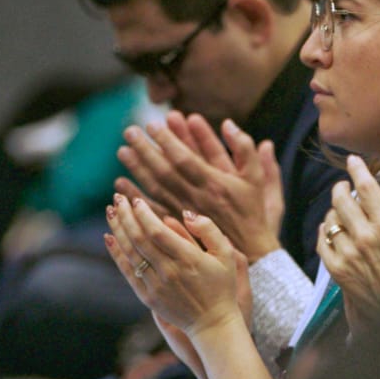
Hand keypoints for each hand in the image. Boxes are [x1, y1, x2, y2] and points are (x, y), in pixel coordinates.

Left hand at [104, 194, 241, 337]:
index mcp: (189, 259)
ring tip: (110, 211)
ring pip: (131, 253)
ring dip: (117, 229)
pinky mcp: (148, 297)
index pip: (157, 231)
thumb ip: (209, 230)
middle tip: (117, 197)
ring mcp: (156, 286)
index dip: (143, 214)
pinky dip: (116, 253)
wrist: (213, 324)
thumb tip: (186, 214)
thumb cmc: (222, 286)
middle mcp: (170, 272)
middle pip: (139, 239)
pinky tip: (109, 237)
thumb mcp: (228, 255)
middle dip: (125, 215)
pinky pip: (127, 272)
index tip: (136, 200)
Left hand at [116, 112, 285, 260]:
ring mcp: (185, 215)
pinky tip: (121, 185)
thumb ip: (245, 150)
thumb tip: (228, 124)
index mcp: (216, 185)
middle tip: (129, 131)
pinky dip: (136, 197)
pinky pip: (152, 211)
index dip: (168, 141)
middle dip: (146, 150)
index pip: (186, 159)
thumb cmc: (254, 213)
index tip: (153, 124)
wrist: (252, 254)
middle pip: (165, 171)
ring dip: (137, 170)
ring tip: (122, 151)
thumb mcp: (259, 179)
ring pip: (155, 189)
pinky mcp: (177, 228)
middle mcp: (197, 199)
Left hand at [317, 156, 379, 328]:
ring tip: (339, 208)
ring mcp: (349, 254)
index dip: (357, 170)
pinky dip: (323, 231)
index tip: (353, 161)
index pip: (367, 187)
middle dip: (341, 187)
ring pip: (330, 219)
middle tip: (343, 184)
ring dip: (333, 209)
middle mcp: (365, 237)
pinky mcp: (338, 270)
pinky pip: (321, 242)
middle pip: (342, 199)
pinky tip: (329, 228)